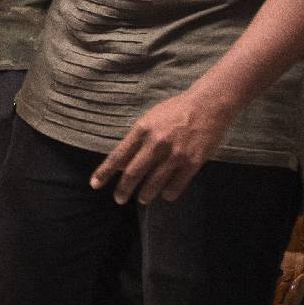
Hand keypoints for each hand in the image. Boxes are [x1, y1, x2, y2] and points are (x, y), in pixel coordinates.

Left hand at [91, 89, 236, 204]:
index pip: (118, 156)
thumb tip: (122, 164)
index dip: (104, 172)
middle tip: (119, 199)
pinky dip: (169, 193)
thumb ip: (135, 141)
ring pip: (154, 183)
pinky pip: (177, 185)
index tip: (94, 184)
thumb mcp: (149, 120)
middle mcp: (156, 143)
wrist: (208, 105)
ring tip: (142, 199)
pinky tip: (165, 195)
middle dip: (123, 189)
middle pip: (133, 173)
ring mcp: (175, 154)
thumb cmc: (175, 111)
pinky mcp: (193, 162)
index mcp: (142, 130)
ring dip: (145, 194)